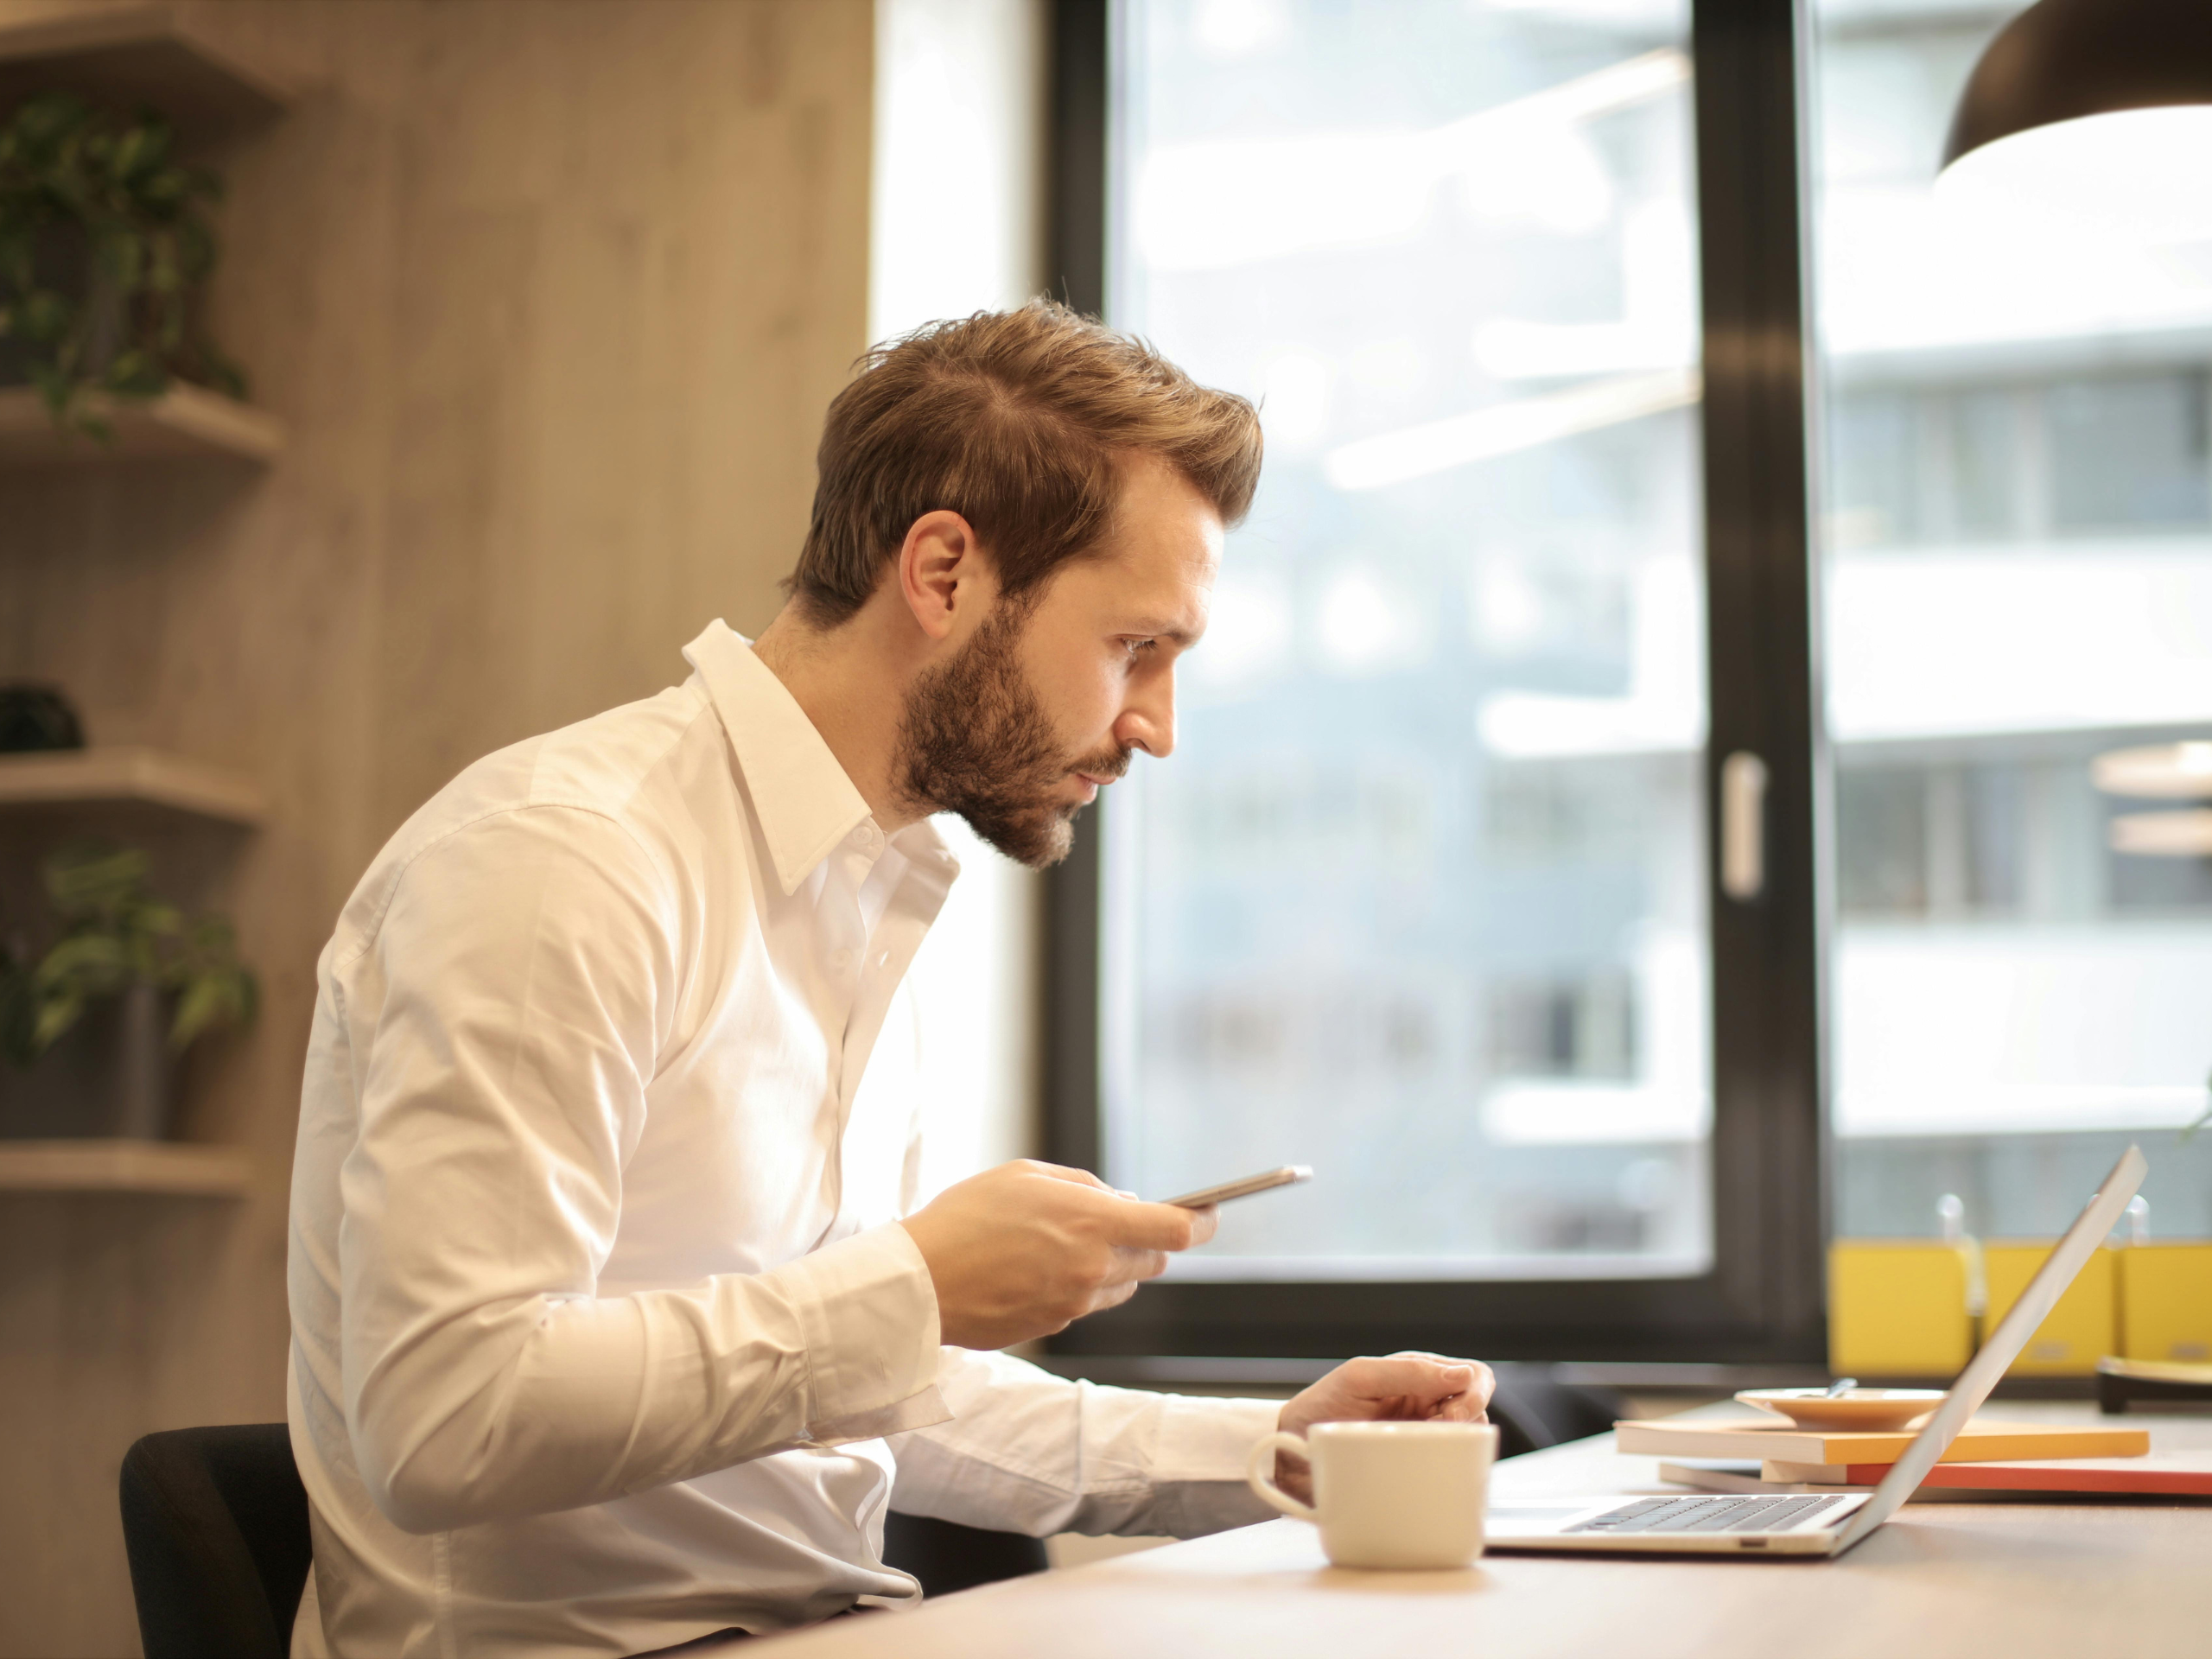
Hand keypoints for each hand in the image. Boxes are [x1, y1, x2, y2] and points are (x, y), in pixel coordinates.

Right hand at [900, 1160, 1217, 1349]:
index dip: (1202, 1221)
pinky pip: (1085, 1304)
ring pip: (1121, 1285)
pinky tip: (1034, 1270)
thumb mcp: (1026, 1175)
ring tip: (1060, 1244)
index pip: (1175, 1230)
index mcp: (1092, 1223)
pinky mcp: (1054, 1327)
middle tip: (1114, 1221)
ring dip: (1111, 1266)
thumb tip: (1121, 1201)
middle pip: (1154, 1261)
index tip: (1209, 1213)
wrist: (919, 1283)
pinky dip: (1077, 1286)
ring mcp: (1075, 1305)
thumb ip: (1084, 1187)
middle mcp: (1093, 1269)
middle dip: (1145, 1240)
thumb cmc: (966, 1217)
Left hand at [1272, 1352, 1494, 1503]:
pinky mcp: (1418, 1469)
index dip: (1474, 1392)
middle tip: (1441, 1429)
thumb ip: (1408, 1371)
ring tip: (1425, 1448)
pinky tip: (1430, 1472)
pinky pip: (1450, 1469)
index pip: (1472, 1375)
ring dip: (1458, 1444)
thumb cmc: (1321, 1406)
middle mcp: (1427, 1405)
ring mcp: (1424, 1438)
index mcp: (1418, 1376)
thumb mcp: (1359, 1378)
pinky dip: (1449, 1471)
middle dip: (1470, 1418)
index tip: (1451, 1412)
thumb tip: (1463, 1376)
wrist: (1289, 1451)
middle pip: (1478, 1408)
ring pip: (1469, 1440)